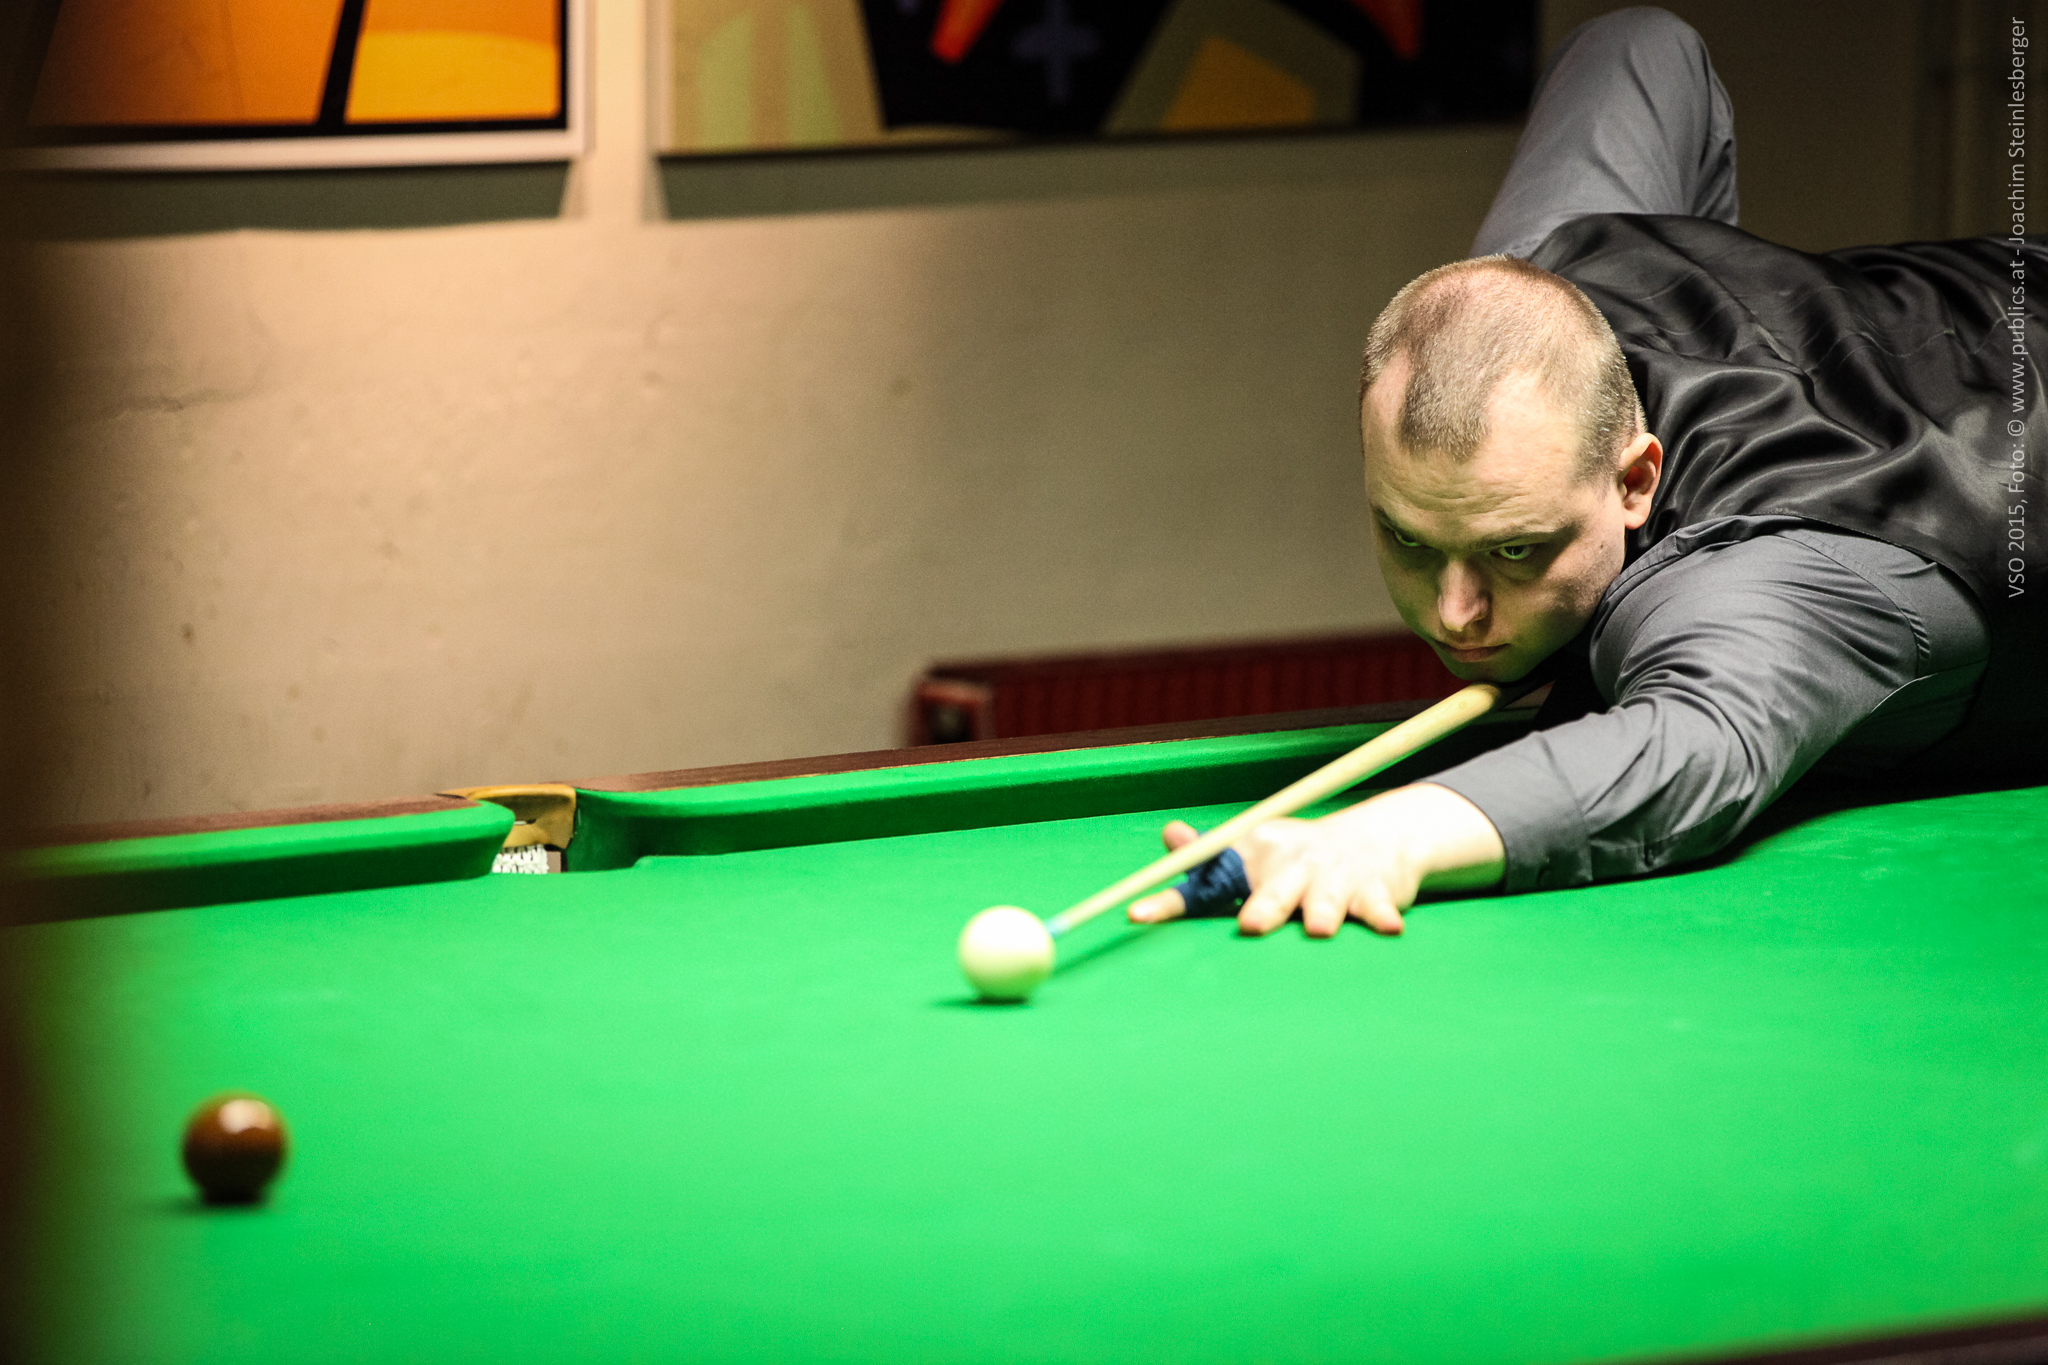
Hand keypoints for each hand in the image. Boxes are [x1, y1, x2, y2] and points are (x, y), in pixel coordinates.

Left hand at [1126, 784, 1505, 937]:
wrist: (1377, 839)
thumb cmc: (1299, 858)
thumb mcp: (1254, 850)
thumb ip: (1209, 859)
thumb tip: (1167, 837)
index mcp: (1255, 857)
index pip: (1207, 881)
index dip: (1172, 900)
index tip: (1137, 916)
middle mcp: (1293, 865)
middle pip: (1272, 890)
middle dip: (1263, 906)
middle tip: (1250, 926)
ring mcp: (1335, 877)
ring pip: (1325, 899)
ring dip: (1321, 913)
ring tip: (1317, 928)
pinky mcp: (1375, 891)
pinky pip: (1377, 906)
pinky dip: (1380, 916)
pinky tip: (1387, 928)